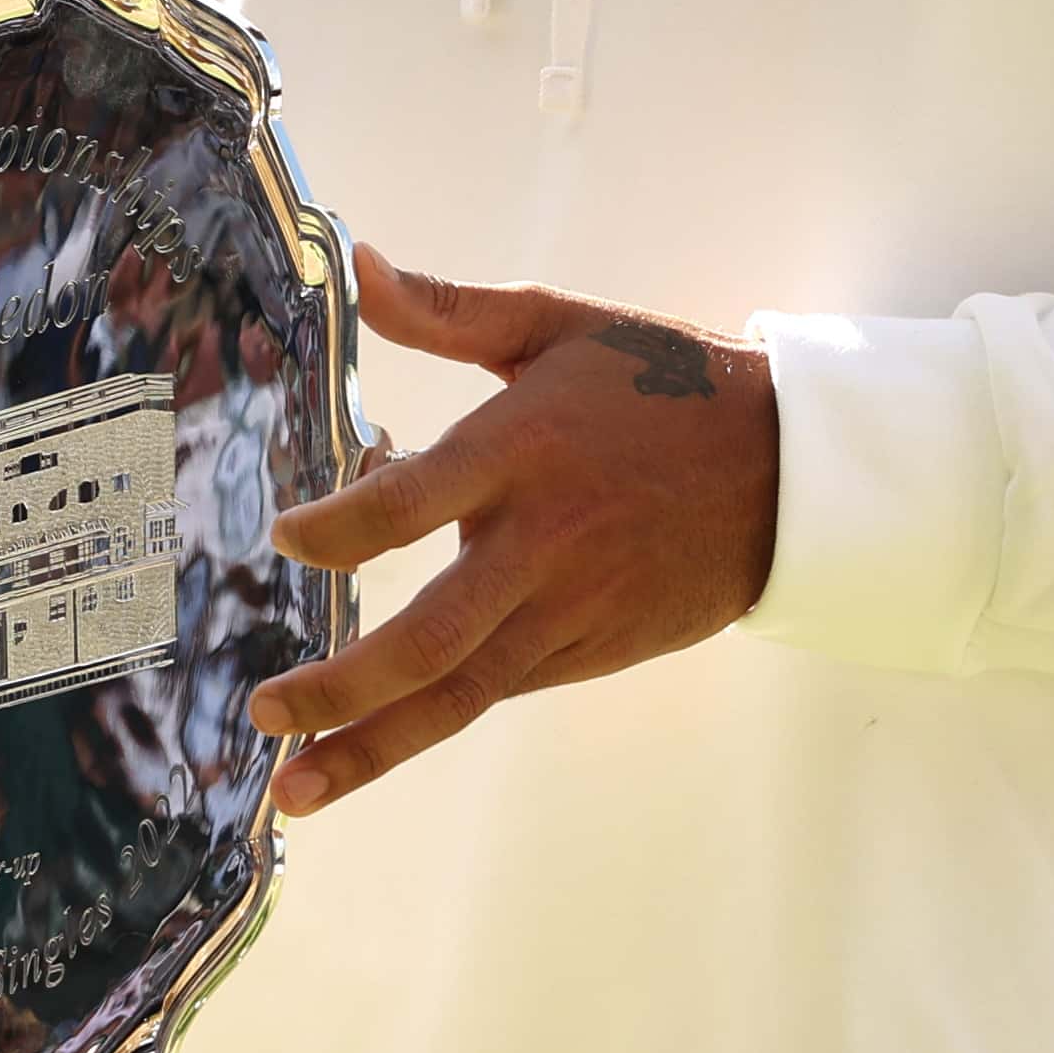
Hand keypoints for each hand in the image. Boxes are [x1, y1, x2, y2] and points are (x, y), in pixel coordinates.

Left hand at [248, 248, 777, 814]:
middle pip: (431, 638)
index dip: (343, 528)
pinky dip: (433, 716)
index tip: (287, 537)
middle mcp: (541, 546)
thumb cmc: (661, 383)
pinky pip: (499, 690)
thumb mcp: (559, 325)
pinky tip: (368, 741)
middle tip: (264, 712)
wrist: (789, 471)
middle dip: (343, 689)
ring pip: (460, 694)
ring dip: (374, 747)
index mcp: (523, 453)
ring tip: (294, 788)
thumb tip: (360, 264)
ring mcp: (568, 613)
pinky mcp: (590, 652)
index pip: (413, 505)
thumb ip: (449, 310)